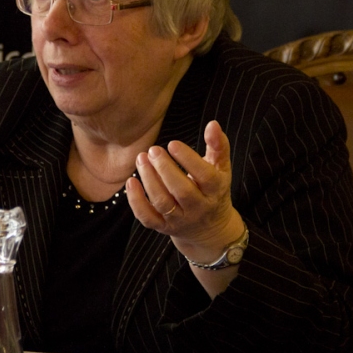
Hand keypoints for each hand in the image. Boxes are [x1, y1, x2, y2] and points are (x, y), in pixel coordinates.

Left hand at [126, 120, 245, 265]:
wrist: (210, 229)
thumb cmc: (213, 190)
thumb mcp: (221, 169)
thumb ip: (218, 146)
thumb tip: (212, 124)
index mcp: (215, 190)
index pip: (205, 176)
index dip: (189, 160)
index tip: (173, 144)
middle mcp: (199, 207)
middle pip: (182, 191)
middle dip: (165, 169)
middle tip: (153, 150)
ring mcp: (180, 219)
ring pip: (163, 202)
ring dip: (149, 180)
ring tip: (141, 159)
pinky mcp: (163, 227)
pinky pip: (147, 218)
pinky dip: (136, 202)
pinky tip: (131, 182)